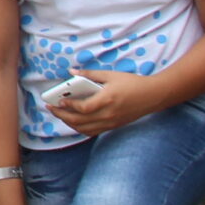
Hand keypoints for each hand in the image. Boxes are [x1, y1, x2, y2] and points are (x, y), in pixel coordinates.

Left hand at [48, 69, 162, 136]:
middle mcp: (108, 114)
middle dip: (62, 115)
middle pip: (79, 120)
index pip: (83, 108)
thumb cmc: (133, 83)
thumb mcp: (111, 75)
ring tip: (59, 114)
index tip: (58, 101)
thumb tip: (72, 72)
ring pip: (84, 129)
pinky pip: (92, 131)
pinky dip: (80, 128)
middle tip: (51, 108)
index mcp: (107, 100)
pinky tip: (73, 121)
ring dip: (69, 123)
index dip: (68, 106)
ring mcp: (111, 122)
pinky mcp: (113, 126)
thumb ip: (90, 74)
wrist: (153, 95)